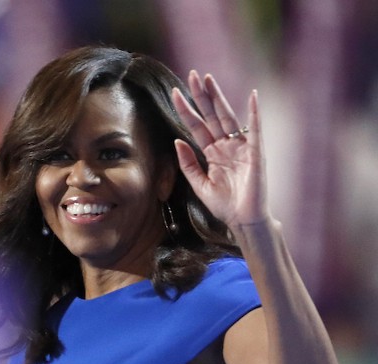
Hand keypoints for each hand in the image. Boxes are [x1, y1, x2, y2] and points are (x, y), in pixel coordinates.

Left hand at [171, 71, 268, 226]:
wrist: (242, 220)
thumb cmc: (224, 205)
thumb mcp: (199, 184)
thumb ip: (188, 164)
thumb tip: (177, 141)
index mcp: (212, 153)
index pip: (196, 126)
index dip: (186, 110)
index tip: (174, 92)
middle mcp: (226, 145)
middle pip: (211, 115)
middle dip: (201, 96)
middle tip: (191, 75)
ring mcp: (241, 147)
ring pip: (227, 117)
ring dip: (218, 98)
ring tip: (208, 79)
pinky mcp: (256, 152)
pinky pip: (255, 129)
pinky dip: (254, 113)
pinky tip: (252, 96)